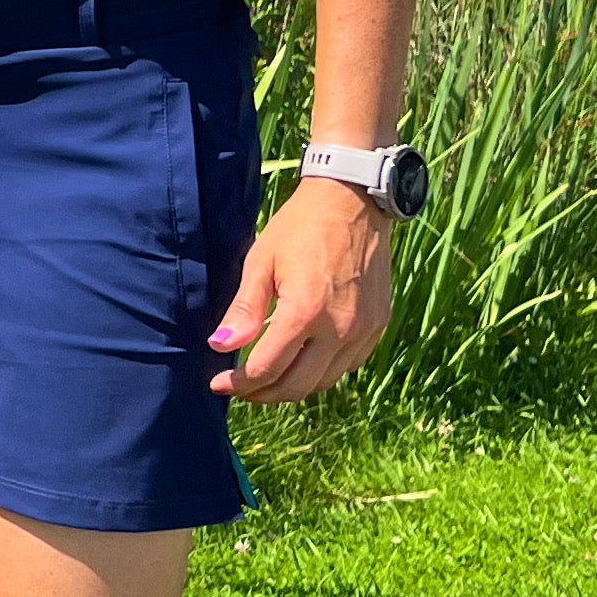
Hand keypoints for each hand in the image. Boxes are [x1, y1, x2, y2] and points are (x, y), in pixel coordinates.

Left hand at [208, 171, 396, 400]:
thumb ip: (244, 309)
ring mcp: (363, 331)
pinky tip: (302, 359)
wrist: (354, 201)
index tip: (218, 384)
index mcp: (305, 311)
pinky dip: (321, 372)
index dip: (238, 384)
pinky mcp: (378, 326)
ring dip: (292, 387)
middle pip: (296, 387)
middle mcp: (339, 329)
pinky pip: (346, 367)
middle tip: (241, 388)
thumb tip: (219, 346)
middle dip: (262, 395)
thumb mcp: (261, 261)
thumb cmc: (300, 226)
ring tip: (267, 376)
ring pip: (323, 383)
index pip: (267, 369)